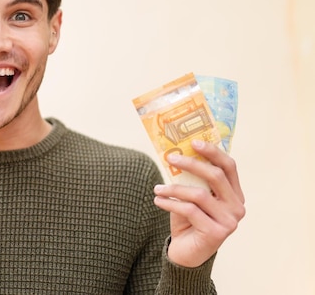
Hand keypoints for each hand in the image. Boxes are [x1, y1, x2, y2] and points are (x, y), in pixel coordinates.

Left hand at [153, 140, 245, 267]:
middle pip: (216, 176)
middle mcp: (237, 207)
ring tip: (158, 188)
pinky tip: (158, 201)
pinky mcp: (217, 233)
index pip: (229, 166)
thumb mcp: (191, 196)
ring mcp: (229, 221)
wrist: (186, 253)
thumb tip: (176, 152)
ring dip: (174, 189)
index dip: (213, 152)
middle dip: (191, 164)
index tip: (193, 141)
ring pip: (199, 194)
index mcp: (235, 194)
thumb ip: (192, 179)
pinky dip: (171, 203)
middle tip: (171, 157)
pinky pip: (190, 211)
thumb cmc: (189, 220)